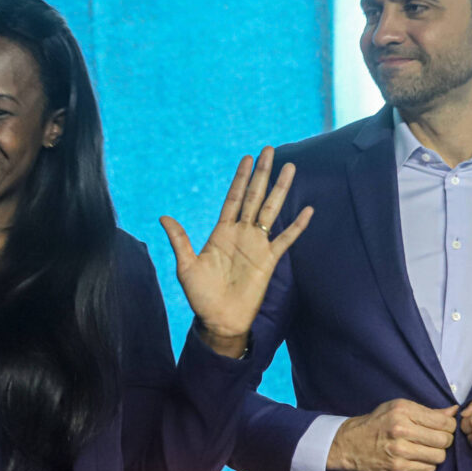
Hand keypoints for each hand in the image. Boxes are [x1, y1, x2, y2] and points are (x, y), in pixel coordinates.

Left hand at [159, 147, 312, 356]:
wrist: (220, 320)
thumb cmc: (201, 296)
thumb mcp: (186, 266)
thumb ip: (180, 240)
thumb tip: (164, 217)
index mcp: (221, 232)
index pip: (233, 198)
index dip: (240, 178)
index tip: (247, 158)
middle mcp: (241, 233)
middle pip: (254, 196)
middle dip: (262, 174)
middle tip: (270, 150)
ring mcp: (257, 245)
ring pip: (271, 210)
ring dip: (280, 190)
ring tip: (290, 168)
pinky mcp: (269, 260)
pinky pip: (285, 239)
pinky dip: (296, 225)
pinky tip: (307, 210)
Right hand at [327, 399, 457, 470]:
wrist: (350, 443)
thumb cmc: (377, 423)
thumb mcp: (398, 408)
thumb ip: (426, 411)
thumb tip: (454, 411)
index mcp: (403, 410)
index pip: (443, 422)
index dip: (449, 426)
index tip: (444, 428)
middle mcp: (401, 429)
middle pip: (444, 440)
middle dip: (445, 441)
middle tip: (437, 440)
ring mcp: (400, 451)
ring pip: (439, 456)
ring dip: (437, 454)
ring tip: (427, 450)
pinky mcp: (398, 468)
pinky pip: (428, 469)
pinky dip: (427, 464)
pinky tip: (418, 459)